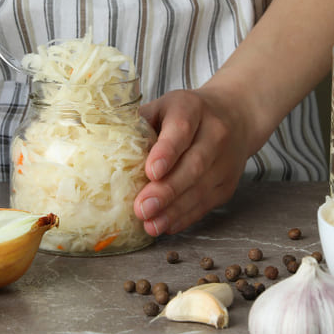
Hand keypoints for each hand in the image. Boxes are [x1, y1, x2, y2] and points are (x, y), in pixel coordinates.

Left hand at [133, 87, 260, 235]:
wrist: (234, 116)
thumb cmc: (184, 114)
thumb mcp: (162, 108)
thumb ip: (137, 124)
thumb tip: (100, 146)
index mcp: (191, 108)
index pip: (181, 129)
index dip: (167, 151)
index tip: (151, 172)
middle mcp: (215, 132)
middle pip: (194, 164)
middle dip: (167, 190)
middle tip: (142, 208)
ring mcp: (226, 160)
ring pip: (201, 188)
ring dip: (175, 210)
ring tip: (151, 224)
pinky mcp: (228, 183)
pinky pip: (207, 203)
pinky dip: (185, 217)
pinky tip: (166, 225)